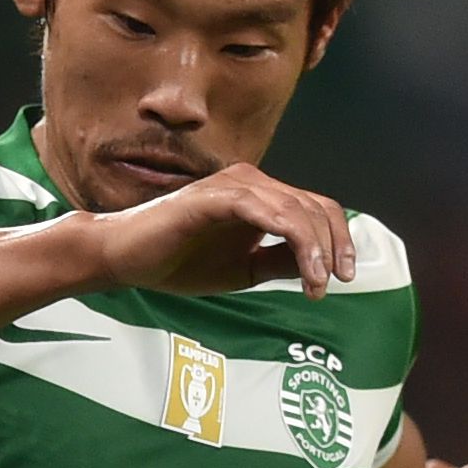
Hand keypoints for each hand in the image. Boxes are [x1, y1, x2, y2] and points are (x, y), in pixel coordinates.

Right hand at [87, 164, 356, 298]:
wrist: (125, 259)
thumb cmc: (177, 261)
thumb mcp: (244, 270)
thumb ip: (279, 262)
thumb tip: (320, 269)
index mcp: (260, 197)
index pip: (315, 208)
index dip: (338, 240)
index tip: (343, 277)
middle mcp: (252, 182)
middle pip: (314, 205)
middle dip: (334, 246)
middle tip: (335, 283)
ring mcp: (234, 186)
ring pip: (296, 208)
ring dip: (316, 248)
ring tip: (319, 284)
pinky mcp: (216, 196)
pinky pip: (267, 210)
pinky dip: (293, 239)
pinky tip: (303, 269)